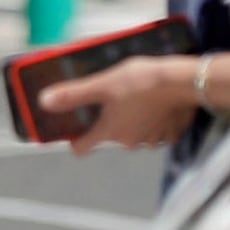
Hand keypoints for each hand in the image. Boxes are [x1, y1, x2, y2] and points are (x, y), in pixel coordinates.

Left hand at [40, 55, 204, 149]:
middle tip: (112, 96)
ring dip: (133, 119)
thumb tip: (44, 102)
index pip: (82, 147)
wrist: (185, 82)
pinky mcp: (170, 134)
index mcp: (109, 131)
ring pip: (134, 132)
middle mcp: (128, 142)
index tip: (74, 130)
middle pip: (110, 135)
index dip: (76, 140)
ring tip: (136, 95)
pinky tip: (156, 102)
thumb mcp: (103, 83)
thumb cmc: (143, 81)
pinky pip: (155, 130)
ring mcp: (151, 139)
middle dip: (109, 119)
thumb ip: (74, 94)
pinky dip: (153, 119)